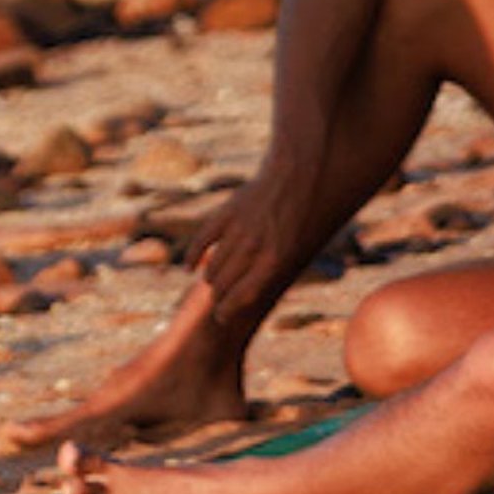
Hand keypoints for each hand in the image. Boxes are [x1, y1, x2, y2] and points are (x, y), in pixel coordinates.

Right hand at [185, 181, 304, 300]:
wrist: (298, 176)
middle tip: (217, 303)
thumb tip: (251, 298)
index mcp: (275, 261)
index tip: (221, 318)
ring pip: (212, 266)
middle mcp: (254, 248)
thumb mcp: (298, 251)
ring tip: (213, 284)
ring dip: (211, 279)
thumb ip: (274, 273)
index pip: (240, 298)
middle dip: (219, 298)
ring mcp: (238, 230)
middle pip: (223, 284)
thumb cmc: (303, 218)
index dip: (226, 312)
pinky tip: (190, 267)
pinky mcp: (227, 213)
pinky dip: (193, 256)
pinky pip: (202, 241)